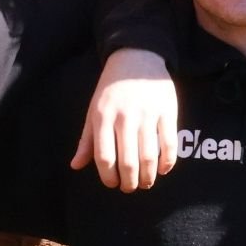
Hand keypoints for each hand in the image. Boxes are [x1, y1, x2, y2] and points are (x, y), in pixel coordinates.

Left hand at [72, 49, 177, 191]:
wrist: (136, 58)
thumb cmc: (111, 89)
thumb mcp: (94, 111)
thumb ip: (87, 140)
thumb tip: (75, 166)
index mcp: (103, 118)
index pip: (104, 157)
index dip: (108, 177)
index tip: (112, 183)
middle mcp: (125, 117)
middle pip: (128, 161)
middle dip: (129, 182)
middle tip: (130, 188)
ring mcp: (147, 115)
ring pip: (149, 156)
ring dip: (148, 176)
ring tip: (146, 183)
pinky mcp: (167, 112)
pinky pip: (169, 143)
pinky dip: (168, 162)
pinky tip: (163, 169)